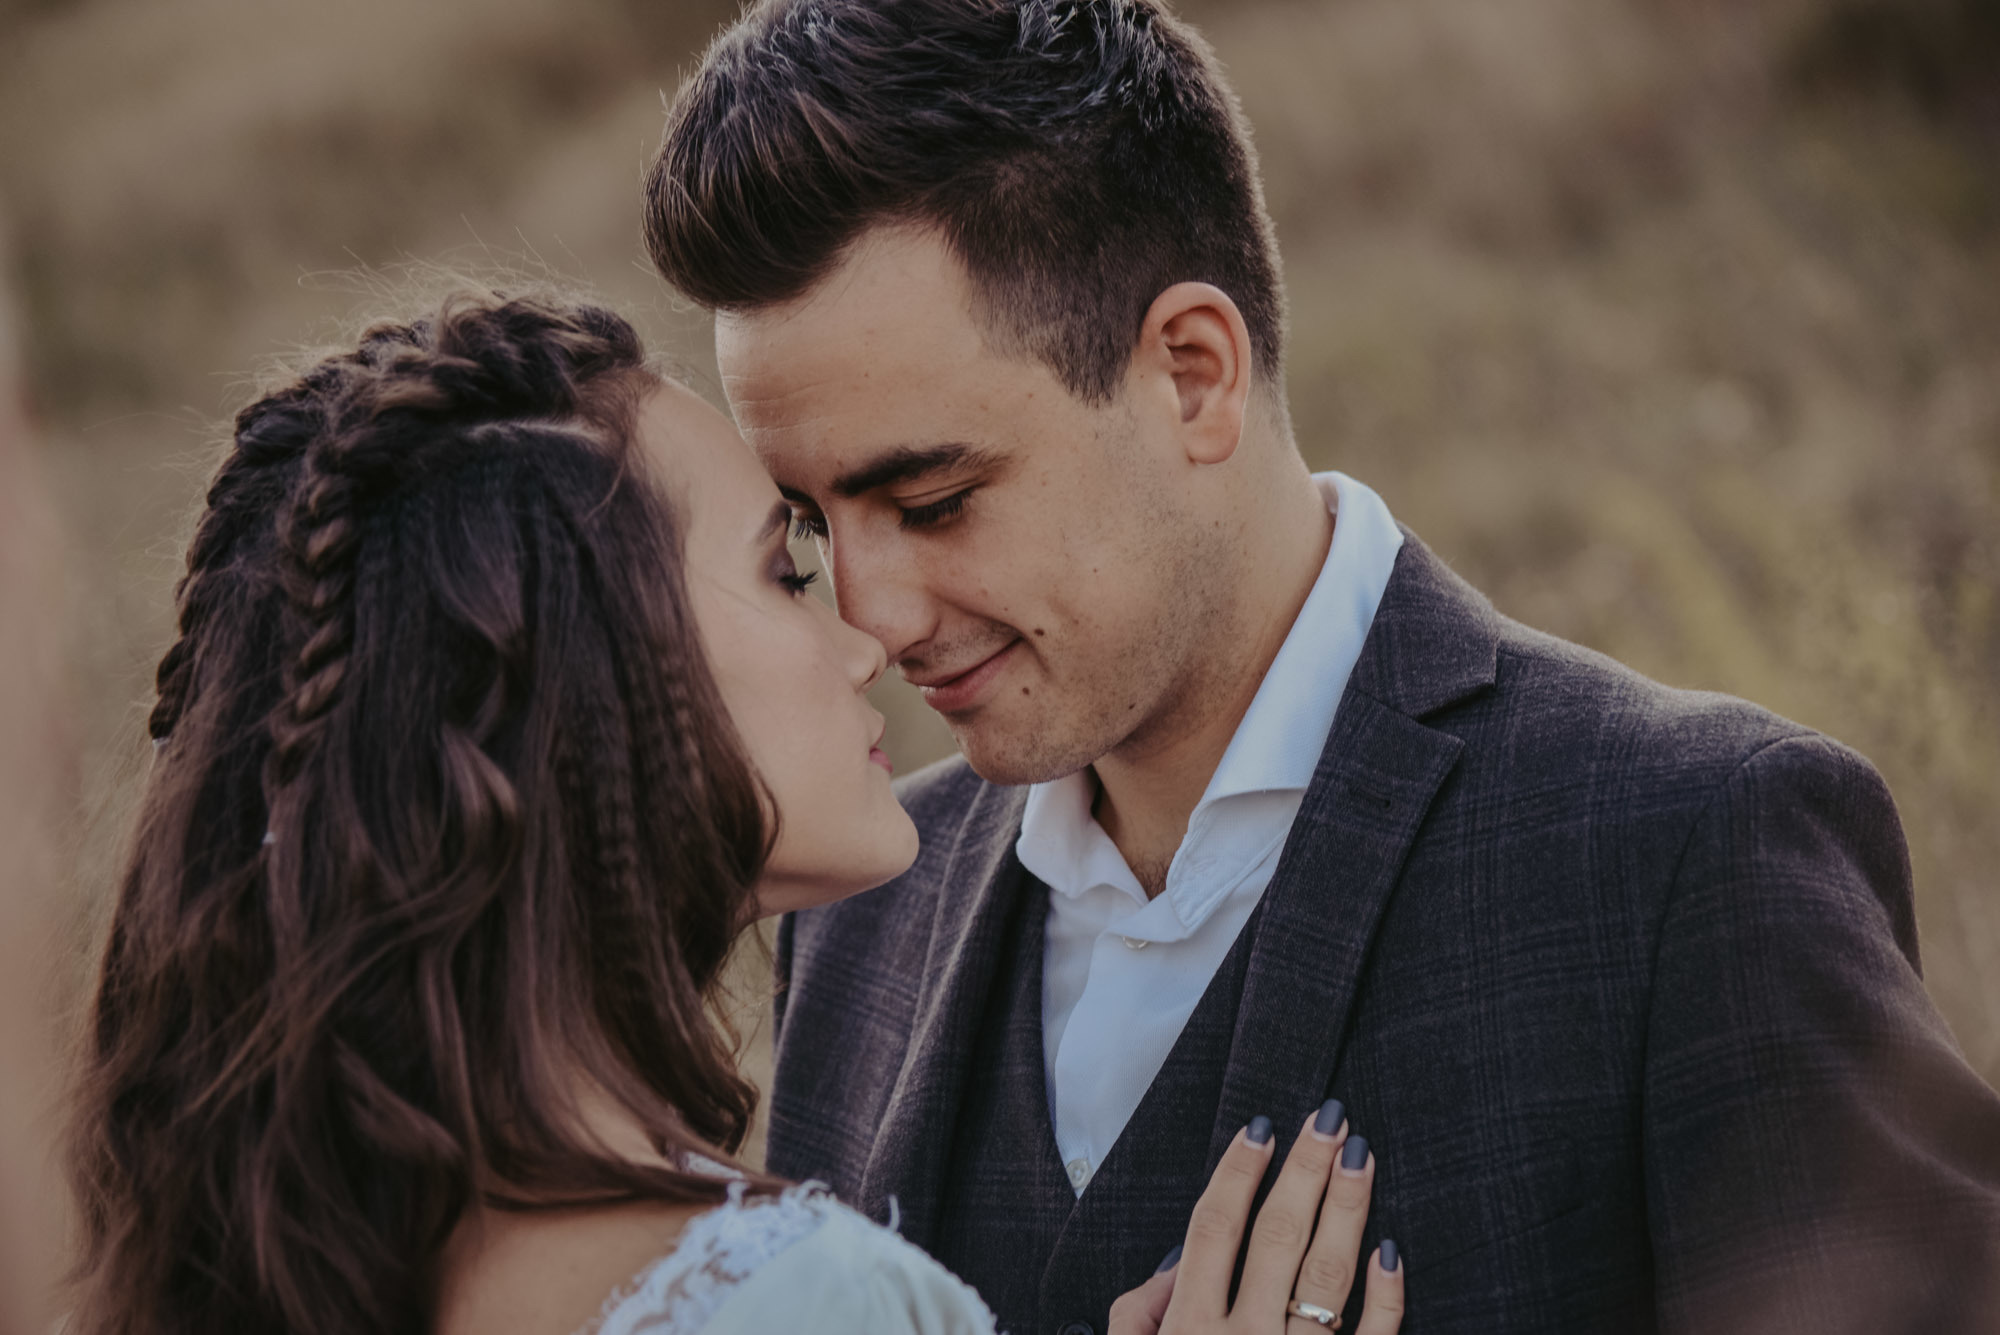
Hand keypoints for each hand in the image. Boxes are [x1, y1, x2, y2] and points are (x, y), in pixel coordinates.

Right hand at [1108, 1105, 1403, 1334]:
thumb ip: (1139, 1319)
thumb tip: (1172, 1266)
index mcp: (1187, 1334)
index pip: (1212, 1232)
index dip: (1236, 1175)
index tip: (1260, 1127)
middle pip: (1275, 1237)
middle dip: (1303, 1171)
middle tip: (1327, 1117)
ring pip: (1327, 1277)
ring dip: (1347, 1210)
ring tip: (1361, 1156)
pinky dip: (1387, 1297)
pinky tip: (1391, 1250)